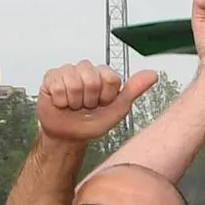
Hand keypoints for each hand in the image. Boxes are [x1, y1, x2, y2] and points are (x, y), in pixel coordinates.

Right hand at [38, 60, 159, 148]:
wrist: (68, 135)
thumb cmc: (92, 123)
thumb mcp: (117, 110)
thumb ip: (134, 91)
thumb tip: (153, 74)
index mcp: (104, 74)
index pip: (110, 78)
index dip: (105, 96)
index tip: (102, 104)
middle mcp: (87, 69)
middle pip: (92, 80)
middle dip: (89, 100)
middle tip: (86, 106)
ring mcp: (68, 71)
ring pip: (74, 83)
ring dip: (74, 101)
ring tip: (74, 105)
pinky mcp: (51, 77)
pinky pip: (58, 86)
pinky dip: (61, 101)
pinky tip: (61, 103)